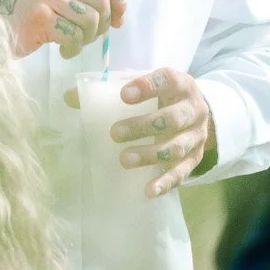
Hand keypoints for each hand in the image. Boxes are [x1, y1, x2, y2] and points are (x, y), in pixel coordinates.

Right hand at [0, 0, 127, 58]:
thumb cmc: (23, 8)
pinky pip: (74, 35)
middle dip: (103, 23)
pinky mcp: (39, 16)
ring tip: (75, 42)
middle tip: (92, 36)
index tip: (119, 18)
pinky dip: (73, 48)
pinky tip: (63, 50)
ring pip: (90, 18)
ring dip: (88, 38)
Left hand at [65, 66, 215, 197]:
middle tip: (114, 133)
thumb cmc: (163, 96)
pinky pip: (182, 172)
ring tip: (124, 160)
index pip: (168, 80)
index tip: (123, 95)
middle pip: (172, 118)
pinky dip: (165, 182)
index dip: (148, 86)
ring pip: (177, 147)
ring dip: (150, 155)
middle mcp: (194, 109)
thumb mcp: (144, 85)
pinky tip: (148, 190)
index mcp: (180, 84)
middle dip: (143, 127)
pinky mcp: (195, 157)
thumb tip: (70, 97)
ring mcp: (197, 135)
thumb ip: (111, 89)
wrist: (198, 112)